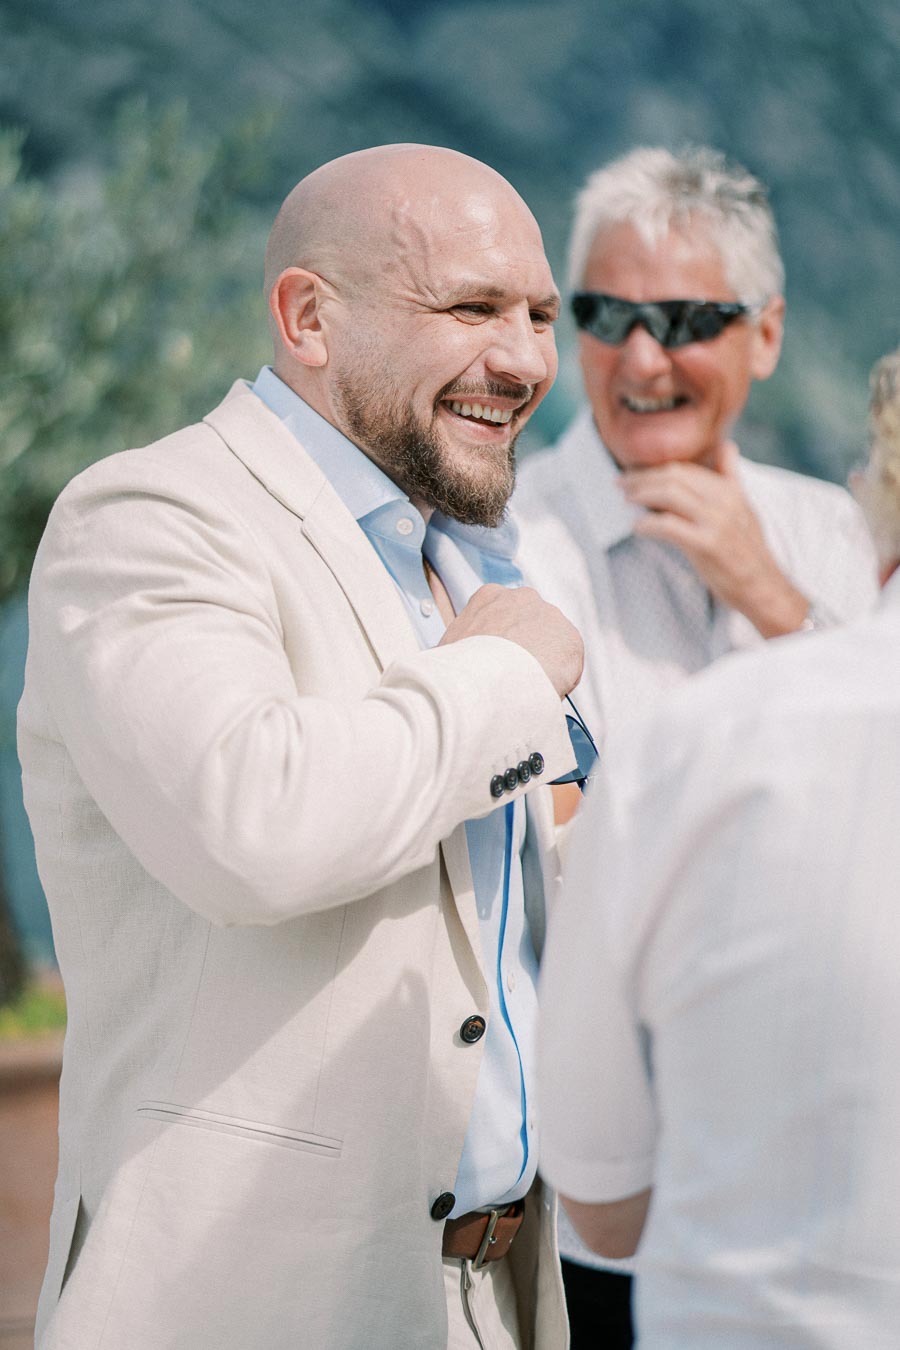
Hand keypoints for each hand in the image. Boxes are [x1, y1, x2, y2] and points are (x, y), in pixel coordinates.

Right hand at [439, 583, 583, 698]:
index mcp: (490, 596)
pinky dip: (558, 680)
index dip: (501, 644)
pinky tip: (540, 692)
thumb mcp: (446, 648)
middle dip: (525, 651)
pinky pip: (567, 665)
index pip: (503, 617)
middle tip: (513, 679)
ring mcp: (550, 616)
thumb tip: (452, 668)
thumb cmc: (459, 667)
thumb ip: (461, 648)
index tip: (497, 663)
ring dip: (542, 665)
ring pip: (550, 645)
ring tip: (526, 689)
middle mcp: (523, 598)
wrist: (484, 678)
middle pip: (529, 627)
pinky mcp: (570, 639)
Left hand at [619, 441, 808, 637]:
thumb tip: (727, 446)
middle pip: (674, 477)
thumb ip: (731, 477)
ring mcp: (716, 522)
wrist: (762, 586)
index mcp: (730, 490)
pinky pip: (669, 526)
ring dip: (641, 495)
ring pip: (670, 494)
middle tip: (621, 485)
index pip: (684, 469)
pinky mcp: (707, 544)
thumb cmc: (748, 550)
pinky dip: (648, 524)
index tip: (633, 475)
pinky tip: (638, 528)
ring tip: (626, 501)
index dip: (654, 470)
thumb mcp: (744, 507)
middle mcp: (724, 501)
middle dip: (642, 479)